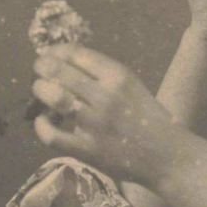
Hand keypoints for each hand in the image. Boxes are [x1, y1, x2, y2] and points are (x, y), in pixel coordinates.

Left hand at [30, 43, 187, 184]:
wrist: (166, 155)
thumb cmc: (147, 118)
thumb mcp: (131, 86)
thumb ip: (101, 75)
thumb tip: (62, 63)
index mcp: (118, 75)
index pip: (75, 53)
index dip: (54, 52)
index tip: (48, 56)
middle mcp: (106, 95)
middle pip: (58, 71)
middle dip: (41, 68)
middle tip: (39, 73)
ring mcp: (96, 123)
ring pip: (53, 97)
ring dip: (39, 91)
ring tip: (40, 94)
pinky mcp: (88, 149)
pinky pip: (52, 135)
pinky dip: (41, 126)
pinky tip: (43, 122)